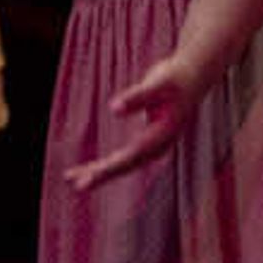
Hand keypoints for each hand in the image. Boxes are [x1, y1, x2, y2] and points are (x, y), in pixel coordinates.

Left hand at [62, 51, 201, 193]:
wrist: (192, 77)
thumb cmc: (174, 78)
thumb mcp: (157, 84)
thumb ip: (136, 97)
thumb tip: (113, 109)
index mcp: (162, 135)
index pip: (131, 156)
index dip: (108, 169)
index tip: (87, 180)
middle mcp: (159, 146)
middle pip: (126, 165)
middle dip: (100, 175)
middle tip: (75, 185)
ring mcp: (153, 147)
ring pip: (123, 164)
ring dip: (99, 172)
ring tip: (69, 178)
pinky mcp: (146, 143)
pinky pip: (122, 158)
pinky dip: (105, 164)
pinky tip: (88, 169)